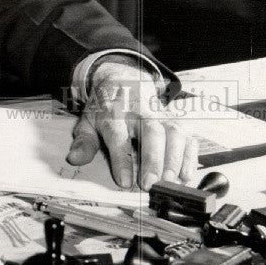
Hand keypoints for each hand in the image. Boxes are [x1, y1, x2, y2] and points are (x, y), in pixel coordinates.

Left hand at [65, 61, 198, 189]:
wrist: (124, 80)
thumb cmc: (106, 107)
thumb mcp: (88, 120)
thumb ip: (84, 141)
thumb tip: (75, 159)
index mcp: (114, 111)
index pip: (118, 134)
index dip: (122, 159)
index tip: (125, 182)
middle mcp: (140, 111)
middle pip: (151, 131)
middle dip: (153, 159)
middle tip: (150, 183)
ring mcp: (161, 114)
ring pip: (174, 131)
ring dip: (175, 158)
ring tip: (170, 182)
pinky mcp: (176, 119)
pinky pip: (188, 135)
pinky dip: (191, 155)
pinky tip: (187, 175)